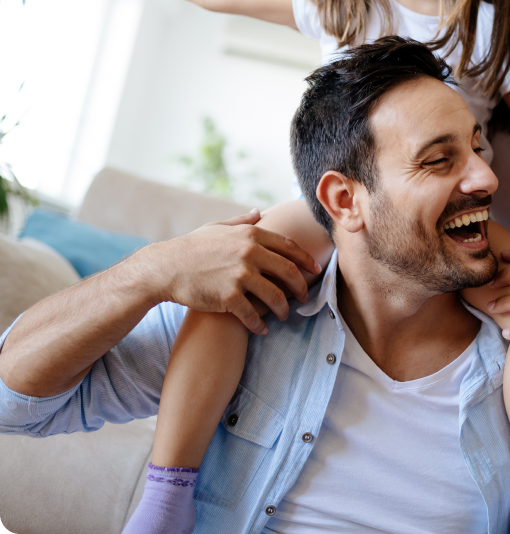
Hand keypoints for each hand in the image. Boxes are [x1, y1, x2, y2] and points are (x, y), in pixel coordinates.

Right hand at [136, 209, 322, 334]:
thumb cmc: (190, 248)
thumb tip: (259, 211)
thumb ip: (242, 222)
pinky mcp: (229, 296)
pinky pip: (253, 314)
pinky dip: (260, 324)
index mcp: (250, 235)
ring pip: (276, 296)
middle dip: (300, 287)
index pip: (289, 247)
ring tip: (283, 316)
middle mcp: (249, 253)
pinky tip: (261, 329)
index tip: (315, 270)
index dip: (306, 260)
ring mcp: (240, 275)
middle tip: (303, 298)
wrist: (164, 268)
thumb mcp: (217, 228)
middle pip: (289, 272)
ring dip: (283, 310)